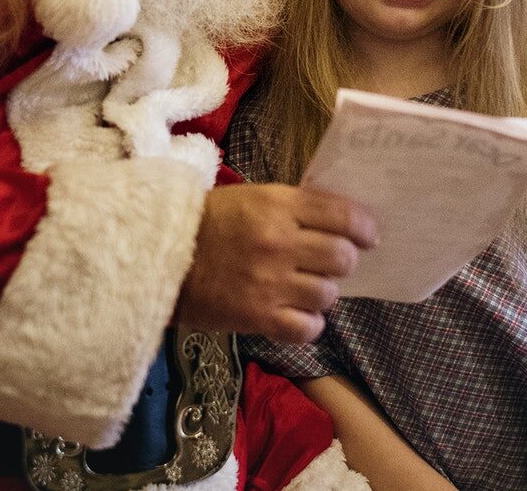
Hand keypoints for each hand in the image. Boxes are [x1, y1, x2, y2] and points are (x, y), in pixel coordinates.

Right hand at [176, 183, 377, 344]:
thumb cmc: (206, 222)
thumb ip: (293, 207)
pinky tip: (296, 315)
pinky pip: (307, 329)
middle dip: (343, 261)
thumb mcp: (251, 197)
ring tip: (306, 289)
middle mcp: (280, 243)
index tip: (368, 236)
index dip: (365, 228)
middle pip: (343, 258)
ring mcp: (270, 282)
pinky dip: (308, 324)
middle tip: (330, 263)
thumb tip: (339, 219)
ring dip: (322, 293)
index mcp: (278, 205)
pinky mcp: (258, 317)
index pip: (344, 216)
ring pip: (328, 295)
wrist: (158, 256)